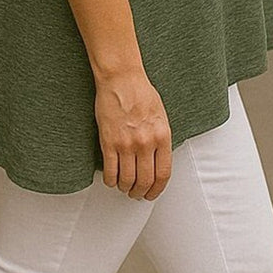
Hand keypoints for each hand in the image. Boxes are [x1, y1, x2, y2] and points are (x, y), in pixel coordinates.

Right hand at [95, 73, 171, 199]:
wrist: (121, 79)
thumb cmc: (141, 93)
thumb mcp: (161, 117)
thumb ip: (161, 139)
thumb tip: (158, 160)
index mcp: (162, 137)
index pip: (163, 174)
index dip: (157, 189)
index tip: (151, 194)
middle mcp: (146, 143)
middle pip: (145, 180)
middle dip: (140, 192)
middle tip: (136, 194)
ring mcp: (127, 144)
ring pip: (127, 179)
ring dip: (125, 188)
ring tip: (123, 187)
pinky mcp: (109, 142)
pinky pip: (110, 171)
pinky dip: (111, 180)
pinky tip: (111, 179)